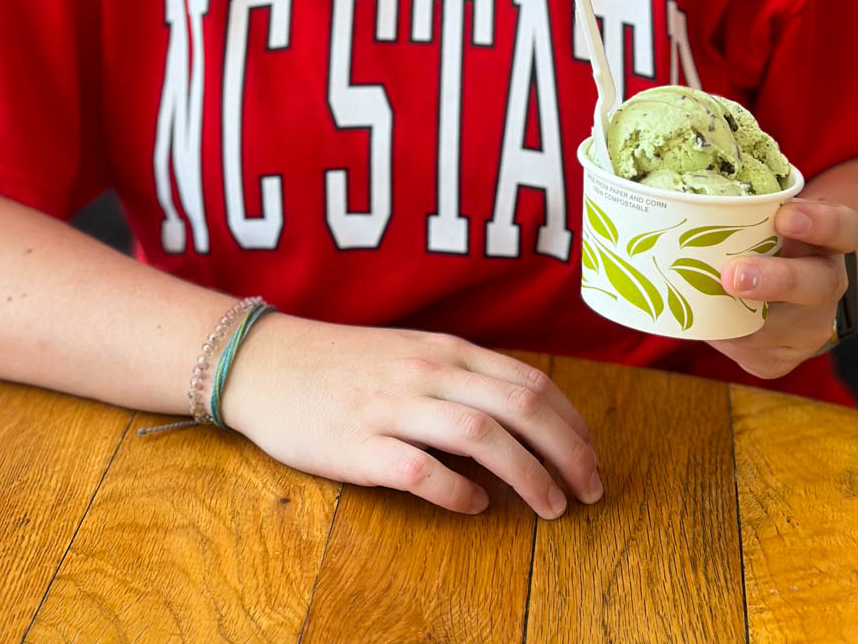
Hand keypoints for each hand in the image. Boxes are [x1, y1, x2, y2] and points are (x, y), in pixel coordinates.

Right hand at [219, 315, 602, 518]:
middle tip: (591, 490)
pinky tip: (474, 507)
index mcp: (446, 350)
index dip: (572, 423)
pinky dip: (458, 492)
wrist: (265, 363)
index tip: (591, 458)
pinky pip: (422, 471)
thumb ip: (462, 378)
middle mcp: (427, 371)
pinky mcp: (359, 445)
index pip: (530, 382)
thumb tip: (521, 420)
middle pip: (520, 407)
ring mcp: (394, 407)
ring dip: (528, 475)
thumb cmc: (344, 365)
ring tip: (551, 507)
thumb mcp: (412, 353)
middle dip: (567, 452)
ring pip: (482, 435)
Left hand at [708, 200, 857, 380]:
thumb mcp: (760, 212)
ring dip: (742, 319)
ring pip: (783, 328)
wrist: (774, 297)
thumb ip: (735, 192)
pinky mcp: (782, 357)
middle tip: (733, 275)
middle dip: (776, 280)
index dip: (821, 222)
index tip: (785, 213)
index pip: (845, 227)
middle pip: (818, 283)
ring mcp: (809, 325)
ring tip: (705, 307)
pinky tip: (702, 324)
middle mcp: (826, 282)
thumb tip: (658, 147)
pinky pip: (753, 351)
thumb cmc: (756, 237)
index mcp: (828, 240)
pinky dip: (725, 338)